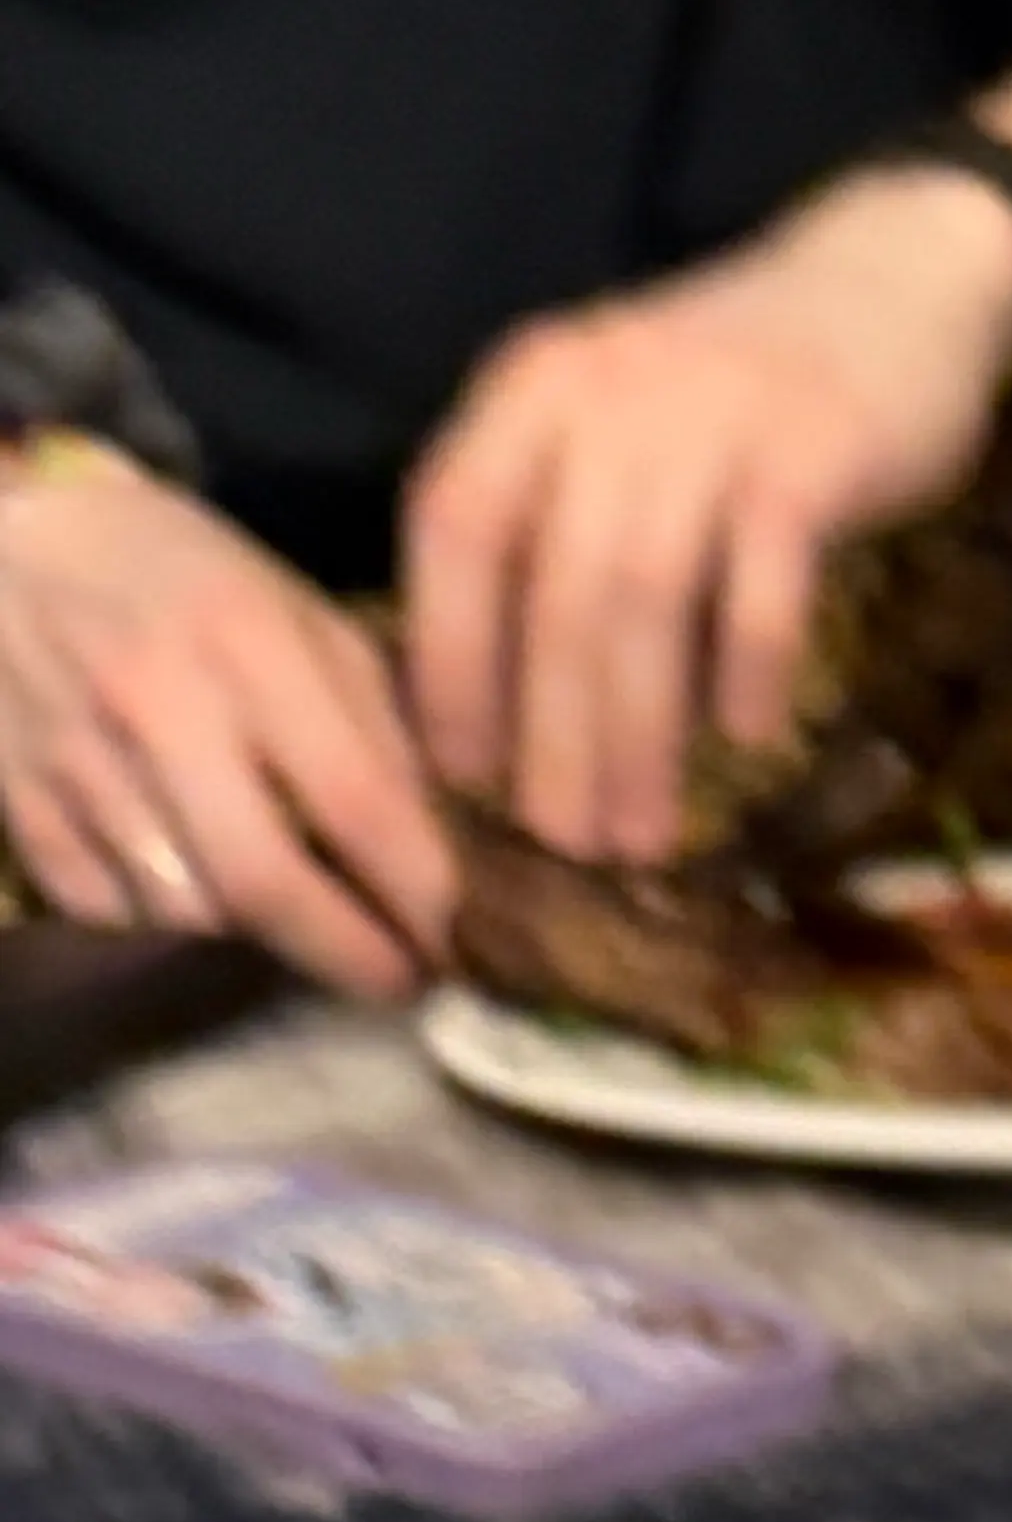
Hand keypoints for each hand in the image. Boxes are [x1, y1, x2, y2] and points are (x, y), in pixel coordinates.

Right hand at [0, 453, 454, 1002]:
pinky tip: (191, 878)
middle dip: (348, 954)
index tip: (458, 942)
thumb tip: (437, 850)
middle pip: (264, 883)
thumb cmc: (180, 576)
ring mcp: (77, 759)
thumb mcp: (296, 611)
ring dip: (257, 932)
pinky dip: (165, 916)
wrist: (9, 541)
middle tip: (397, 981)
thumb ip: (371, 720)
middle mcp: (158, 705)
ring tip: (292, 909)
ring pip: (190, 911)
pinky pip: (111, 909)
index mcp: (247, 642)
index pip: (355, 802)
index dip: (417, 894)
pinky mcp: (18, 800)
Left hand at [404, 169, 1011, 869]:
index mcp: (536, 389)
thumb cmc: (741, 384)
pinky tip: (746, 740)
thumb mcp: (620, 420)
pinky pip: (763, 582)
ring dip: (637, 733)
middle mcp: (606, 394)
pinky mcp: (811, 452)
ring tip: (640, 833)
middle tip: (562, 843)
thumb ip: (560, 518)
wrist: (896, 279)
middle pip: (554, 588)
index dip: (447, 656)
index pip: (454, 525)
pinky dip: (747, 669)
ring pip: (644, 598)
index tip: (460, 772)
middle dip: (552, 733)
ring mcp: (710, 418)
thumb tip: (515, 701)